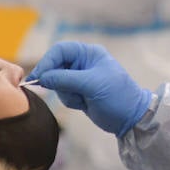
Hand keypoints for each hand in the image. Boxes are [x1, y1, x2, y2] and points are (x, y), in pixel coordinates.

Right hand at [29, 42, 151, 136]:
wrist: (130, 119)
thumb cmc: (117, 96)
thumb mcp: (91, 85)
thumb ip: (65, 79)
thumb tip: (42, 77)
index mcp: (89, 53)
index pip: (60, 50)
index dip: (47, 62)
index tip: (39, 77)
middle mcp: (83, 62)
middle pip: (55, 66)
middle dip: (58, 82)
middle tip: (68, 92)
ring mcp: (80, 78)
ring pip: (57, 82)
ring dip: (67, 94)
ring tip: (83, 99)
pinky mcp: (78, 92)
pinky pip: (63, 94)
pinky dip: (70, 100)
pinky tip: (84, 104)